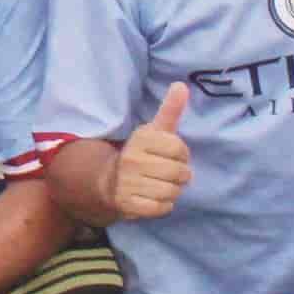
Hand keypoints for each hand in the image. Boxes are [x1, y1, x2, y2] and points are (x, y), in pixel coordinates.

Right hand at [113, 84, 191, 219]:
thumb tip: (182, 85)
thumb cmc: (142, 154)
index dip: (181, 155)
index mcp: (141, 138)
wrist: (111, 180)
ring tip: (160, 185)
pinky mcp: (128, 203)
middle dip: (179, 176)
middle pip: (179, 173)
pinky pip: (161, 208)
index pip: (180, 149)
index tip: (170, 154)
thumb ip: (170, 110)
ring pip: (172, 192)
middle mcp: (132, 158)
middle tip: (167, 173)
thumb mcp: (155, 131)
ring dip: (172, 192)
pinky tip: (153, 197)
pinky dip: (162, 206)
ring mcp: (128, 182)